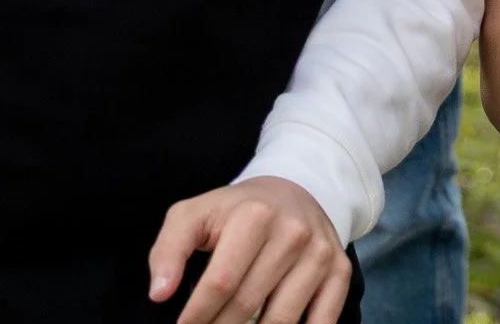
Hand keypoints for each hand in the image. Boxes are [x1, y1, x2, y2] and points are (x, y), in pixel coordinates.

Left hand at [149, 177, 351, 323]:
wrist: (296, 189)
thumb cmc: (237, 211)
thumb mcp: (196, 214)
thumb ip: (169, 249)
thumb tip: (159, 293)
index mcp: (254, 215)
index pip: (221, 283)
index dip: (196, 316)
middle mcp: (293, 232)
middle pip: (247, 306)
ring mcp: (319, 253)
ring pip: (281, 321)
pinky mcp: (339, 271)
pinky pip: (320, 323)